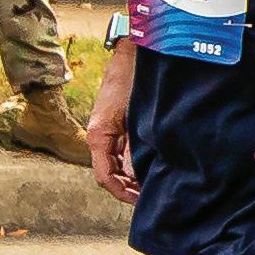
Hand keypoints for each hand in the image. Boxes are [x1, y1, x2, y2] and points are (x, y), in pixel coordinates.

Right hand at [90, 46, 138, 201]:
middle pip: (111, 173)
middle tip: (153, 195)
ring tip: (156, 182)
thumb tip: (137, 177)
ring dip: (133, 175)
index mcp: (98, 136)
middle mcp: (99, 136)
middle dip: (130, 187)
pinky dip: (135, 161)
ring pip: (117, 163)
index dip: (122, 193)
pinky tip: (153, 164)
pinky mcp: (118, 124)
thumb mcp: (136, 120)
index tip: (140, 201)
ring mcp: (108, 130)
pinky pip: (123, 150)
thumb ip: (135, 149)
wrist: (134, 53)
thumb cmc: (133, 81)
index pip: (105, 177)